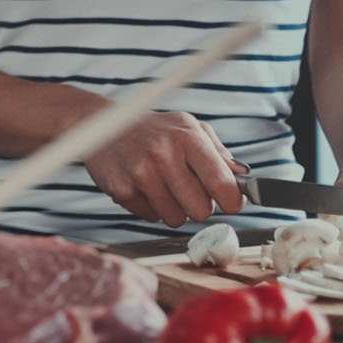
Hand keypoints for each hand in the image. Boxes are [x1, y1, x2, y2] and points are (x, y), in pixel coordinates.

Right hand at [84, 111, 247, 226]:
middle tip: (188, 190)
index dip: (233, 200)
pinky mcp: (122, 190)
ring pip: (176, 219)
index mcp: (187, 138)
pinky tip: (144, 187)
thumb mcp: (188, 127)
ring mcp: (140, 174)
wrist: (100, 123)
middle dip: (199, 205)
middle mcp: (164, 155)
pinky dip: (151, 207)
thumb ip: (218, 152)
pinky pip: (151, 218)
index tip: (229, 200)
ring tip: (163, 186)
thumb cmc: (152, 128)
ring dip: (174, 208)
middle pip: (202, 211)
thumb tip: (242, 178)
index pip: (224, 185)